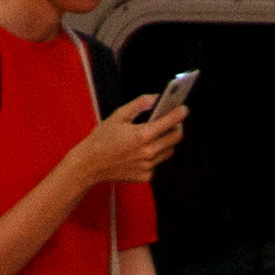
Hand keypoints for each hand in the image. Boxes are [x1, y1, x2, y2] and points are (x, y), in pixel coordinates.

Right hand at [69, 96, 186, 191]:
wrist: (89, 165)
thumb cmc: (102, 138)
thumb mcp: (118, 115)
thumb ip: (139, 104)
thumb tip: (157, 98)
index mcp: (142, 135)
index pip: (171, 122)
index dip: (180, 113)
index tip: (184, 108)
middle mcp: (148, 152)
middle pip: (176, 138)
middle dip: (177, 127)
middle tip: (174, 121)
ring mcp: (148, 166)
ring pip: (169, 151)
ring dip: (166, 142)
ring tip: (159, 134)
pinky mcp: (146, 176)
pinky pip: (157, 163)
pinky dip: (154, 156)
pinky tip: (143, 151)